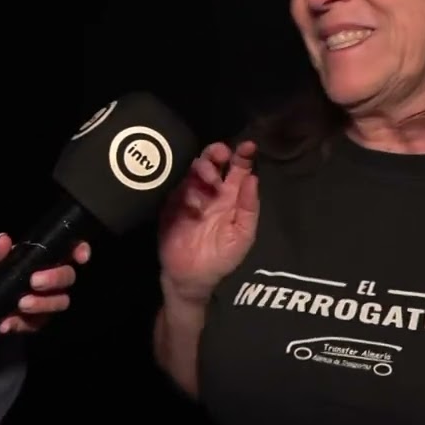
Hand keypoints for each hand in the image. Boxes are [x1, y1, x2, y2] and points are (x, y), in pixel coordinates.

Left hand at [0, 233, 91, 333]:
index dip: (80, 251)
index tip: (80, 256)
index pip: (68, 251)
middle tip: (34, 281)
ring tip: (21, 304)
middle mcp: (46, 278)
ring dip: (42, 304)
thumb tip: (3, 239)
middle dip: (55, 279)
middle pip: (68, 278)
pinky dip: (20, 324)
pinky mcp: (33, 323)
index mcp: (38, 258)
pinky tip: (5, 323)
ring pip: (60, 302)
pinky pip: (35, 325)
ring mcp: (43, 301)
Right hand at [158, 140, 259, 304]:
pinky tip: (194, 202)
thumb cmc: (221, 257)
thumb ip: (248, 207)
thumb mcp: (242, 235)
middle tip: (220, 156)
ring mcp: (189, 196)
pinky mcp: (171, 204)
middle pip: (213, 162)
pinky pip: (177, 188)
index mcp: (232, 196)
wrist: (191, 278)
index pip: (238, 169)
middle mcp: (211, 191)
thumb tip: (253, 177)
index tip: (248, 146)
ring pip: (193, 170)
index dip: (243, 156)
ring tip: (209, 180)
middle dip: (216, 153)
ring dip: (202, 168)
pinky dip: (186, 190)